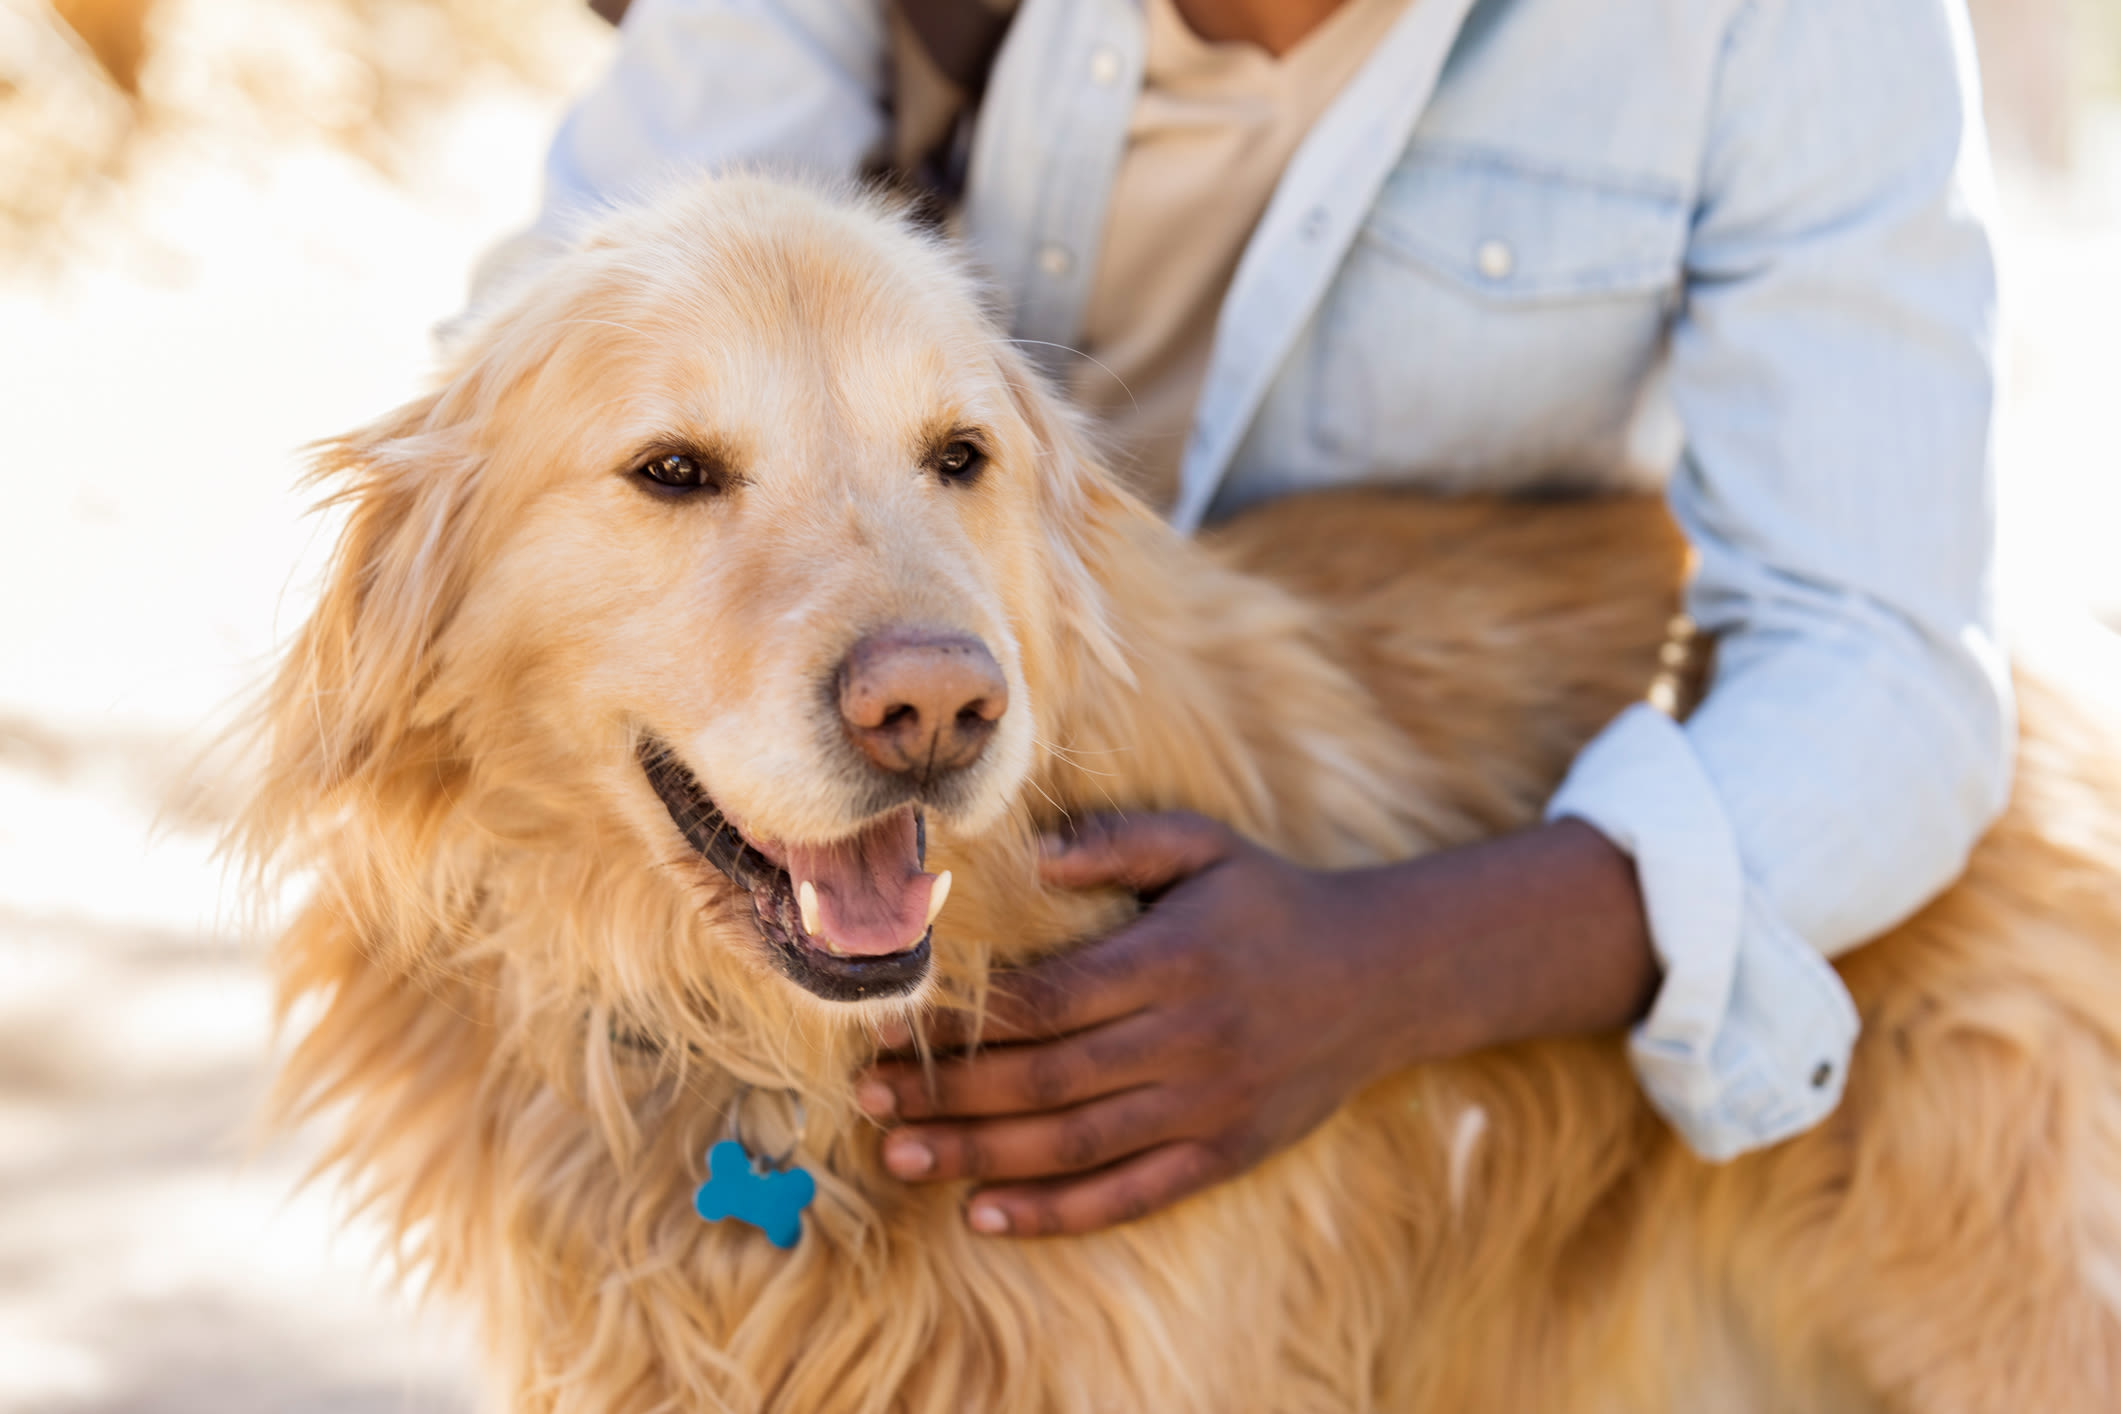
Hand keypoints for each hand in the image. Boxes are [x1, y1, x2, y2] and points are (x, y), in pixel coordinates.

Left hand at [856, 813, 1655, 1236]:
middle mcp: (1187, 1040)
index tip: (894, 1027)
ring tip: (901, 1157)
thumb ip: (1115, 841)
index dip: (963, 1022)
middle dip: (947, 1096)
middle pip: (1044, 1080)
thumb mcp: (1202, 845)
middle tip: (868, 1101)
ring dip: (978, 1157)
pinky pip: (1128, 1195)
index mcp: (1171, 960)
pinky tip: (986, 1213)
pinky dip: (1054, 1213)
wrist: (1383, 975)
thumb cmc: (1270, 900)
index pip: (1045, 1002)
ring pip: (1073, 1146)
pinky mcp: (1226, 1154)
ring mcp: (1208, 1107)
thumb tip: (1028, 858)